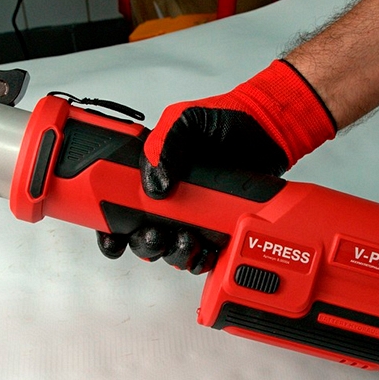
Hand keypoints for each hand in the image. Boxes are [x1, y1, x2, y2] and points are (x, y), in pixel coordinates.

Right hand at [97, 59, 336, 272]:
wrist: (269, 131)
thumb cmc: (225, 120)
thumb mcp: (185, 120)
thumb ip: (164, 144)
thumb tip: (154, 184)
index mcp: (151, 175)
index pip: (118, 205)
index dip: (109, 226)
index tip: (112, 237)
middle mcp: (168, 200)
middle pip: (140, 235)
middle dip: (143, 243)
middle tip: (155, 235)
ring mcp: (192, 216)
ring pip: (168, 249)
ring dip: (171, 251)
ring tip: (185, 239)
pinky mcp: (216, 228)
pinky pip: (200, 254)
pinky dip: (198, 259)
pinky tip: (203, 250)